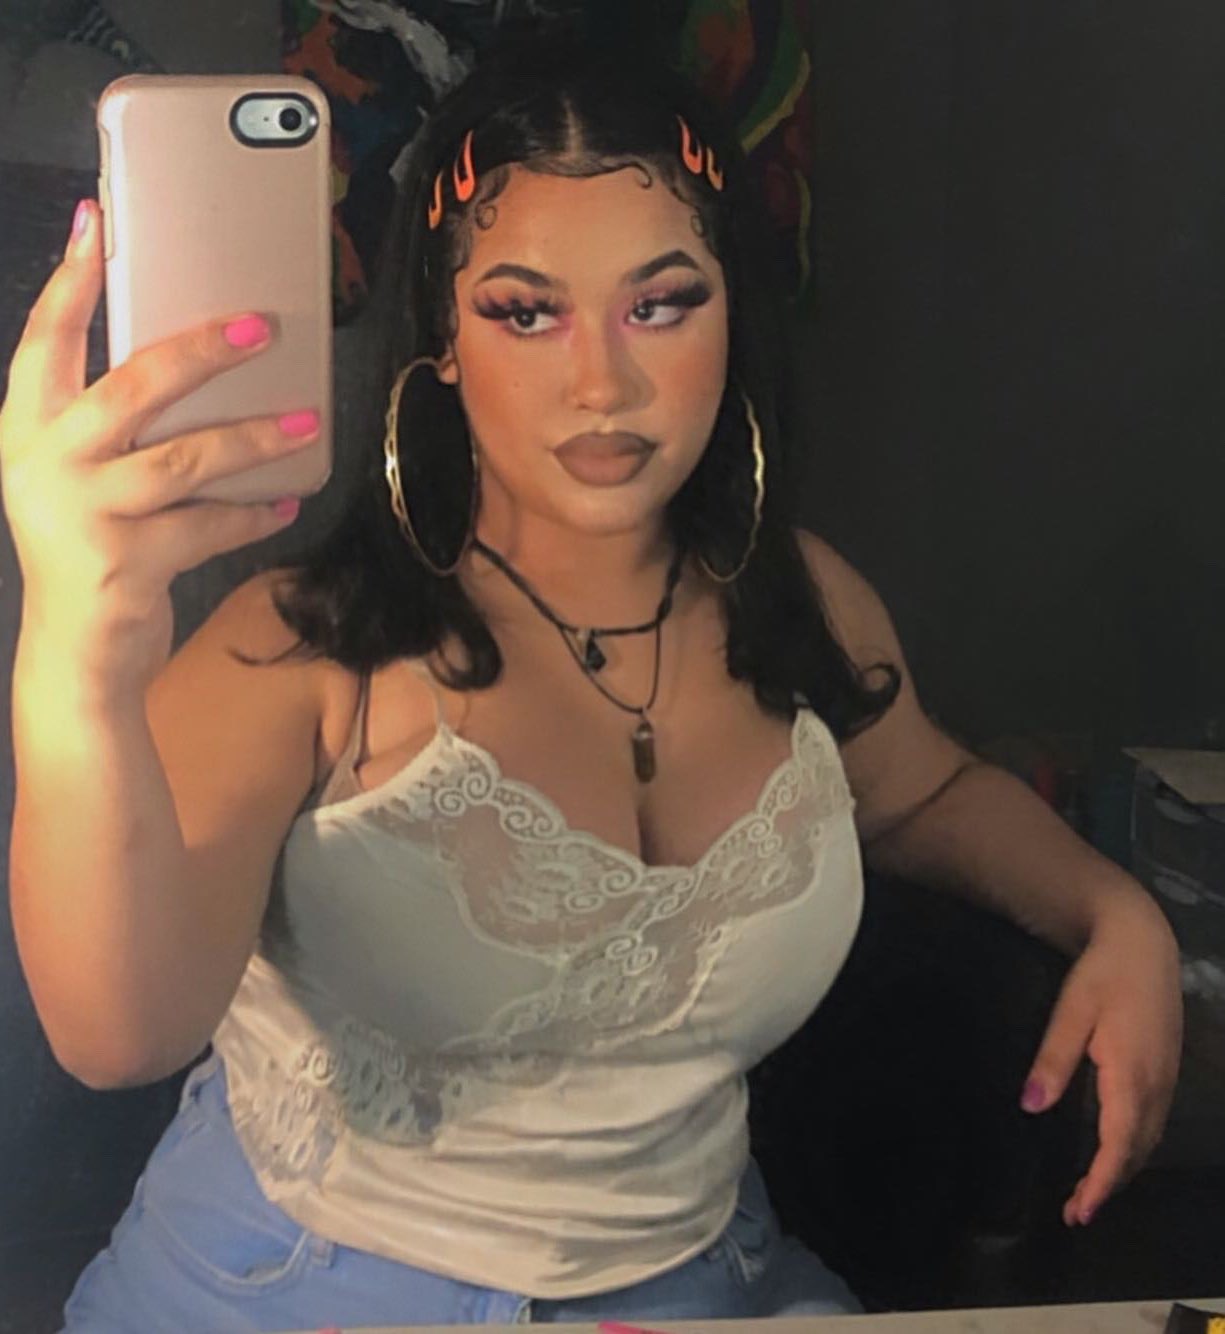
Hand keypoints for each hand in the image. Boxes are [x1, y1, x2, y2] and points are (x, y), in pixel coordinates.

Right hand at [0, 199, 312, 688]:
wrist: (73, 656)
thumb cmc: (87, 551)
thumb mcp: (78, 480)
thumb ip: (111, 429)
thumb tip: (199, 366)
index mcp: (27, 431)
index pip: (44, 340)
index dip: (72, 280)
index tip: (98, 219)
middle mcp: (46, 463)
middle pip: (134, 385)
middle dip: (203, 350)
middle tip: (262, 328)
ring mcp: (85, 513)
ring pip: (188, 458)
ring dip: (255, 439)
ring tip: (306, 423)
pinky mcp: (128, 562)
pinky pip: (213, 525)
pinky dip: (255, 514)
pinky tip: (287, 500)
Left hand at [1019, 888, 1182, 1225]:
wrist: (1143, 940)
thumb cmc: (1102, 972)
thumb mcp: (1071, 1010)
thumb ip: (1052, 1059)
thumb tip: (1030, 1106)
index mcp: (1131, 1074)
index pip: (1119, 1144)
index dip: (1101, 1182)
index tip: (1080, 1211)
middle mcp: (1156, 1084)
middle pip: (1136, 1151)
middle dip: (1109, 1186)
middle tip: (1074, 1211)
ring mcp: (1166, 1078)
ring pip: (1147, 1140)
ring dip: (1122, 1170)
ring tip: (1089, 1193)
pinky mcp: (1165, 1069)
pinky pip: (1152, 1123)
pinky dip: (1133, 1148)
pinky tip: (1113, 1151)